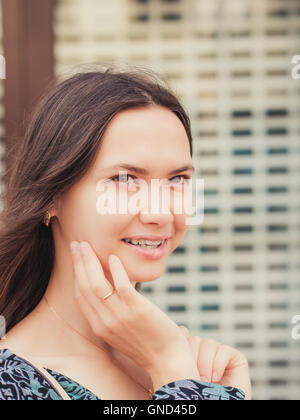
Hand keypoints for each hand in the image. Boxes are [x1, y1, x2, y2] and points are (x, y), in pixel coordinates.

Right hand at [69, 241, 195, 375]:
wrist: (167, 361)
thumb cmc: (147, 344)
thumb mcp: (120, 330)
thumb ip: (110, 312)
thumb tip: (109, 286)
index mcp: (99, 327)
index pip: (80, 296)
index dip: (76, 273)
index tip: (76, 256)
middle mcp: (105, 322)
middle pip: (85, 287)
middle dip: (78, 263)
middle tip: (77, 244)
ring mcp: (120, 316)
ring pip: (97, 285)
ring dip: (90, 262)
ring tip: (88, 245)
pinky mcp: (137, 310)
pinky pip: (122, 286)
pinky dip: (115, 270)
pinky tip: (113, 257)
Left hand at [179, 326, 251, 399]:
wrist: (216, 406)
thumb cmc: (195, 399)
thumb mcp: (181, 376)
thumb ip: (180, 356)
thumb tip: (178, 330)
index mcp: (189, 356)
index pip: (183, 335)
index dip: (180, 343)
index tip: (177, 361)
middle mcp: (204, 353)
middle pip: (194, 339)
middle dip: (192, 358)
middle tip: (192, 377)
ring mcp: (219, 354)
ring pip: (208, 343)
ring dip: (204, 364)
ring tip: (204, 382)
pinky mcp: (235, 358)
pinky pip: (223, 350)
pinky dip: (218, 365)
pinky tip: (216, 378)